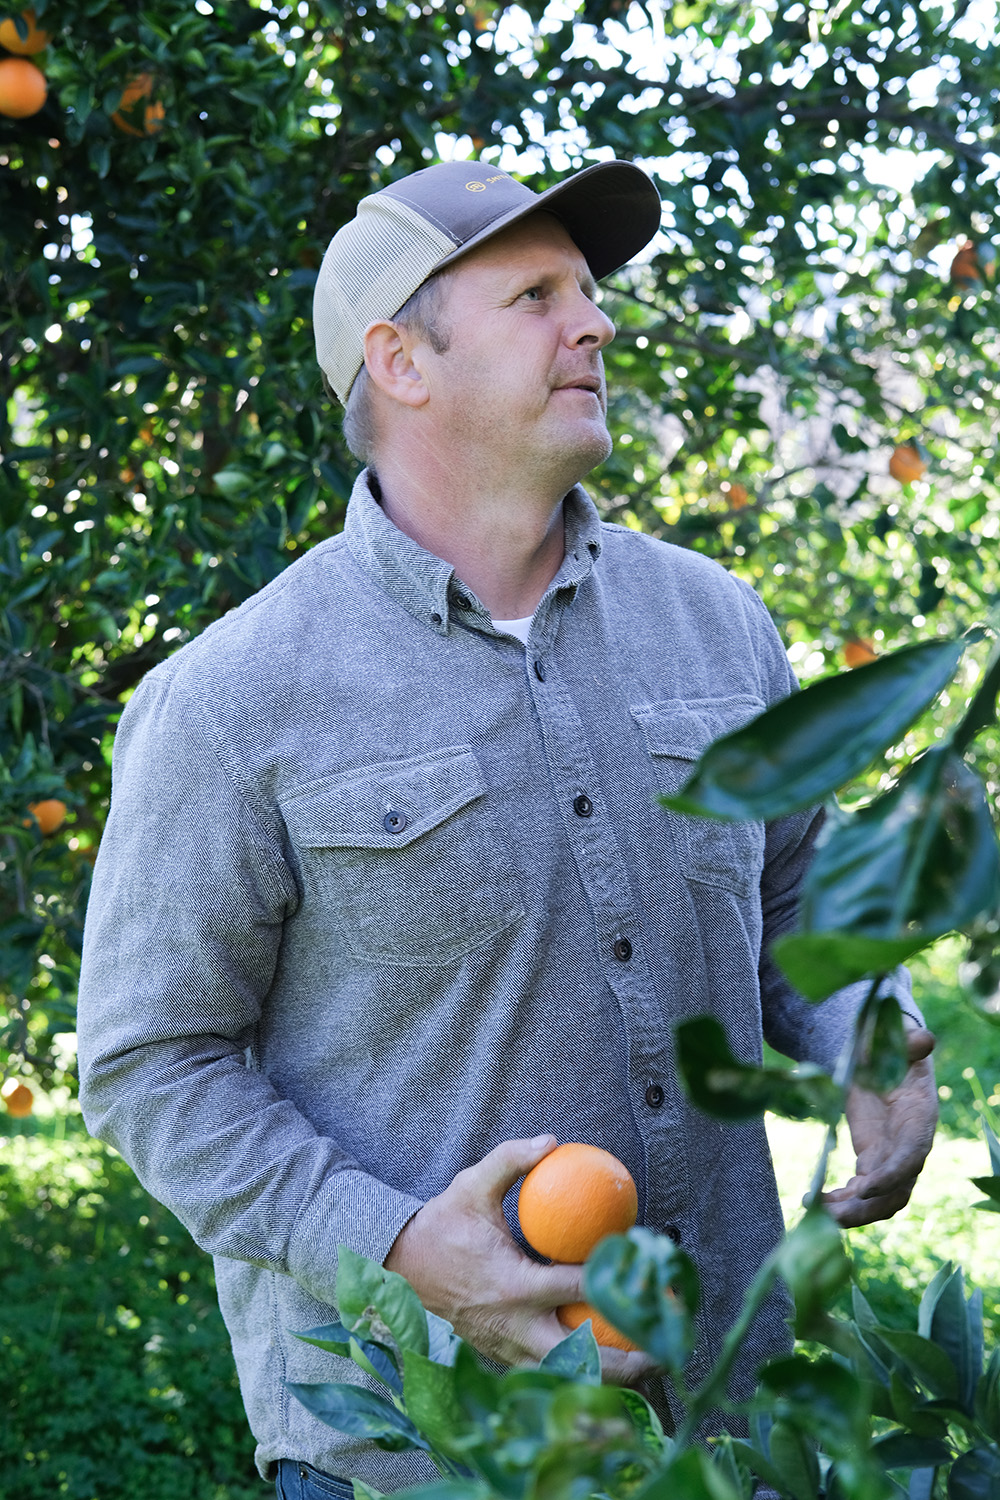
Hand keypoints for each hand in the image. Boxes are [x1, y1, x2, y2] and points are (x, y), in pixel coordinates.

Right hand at [383, 1134, 657, 1384]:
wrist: (398, 1268)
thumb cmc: (442, 1223)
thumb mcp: (472, 1184)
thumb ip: (510, 1159)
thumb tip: (550, 1140)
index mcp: (512, 1286)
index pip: (574, 1289)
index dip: (612, 1283)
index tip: (645, 1275)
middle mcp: (513, 1325)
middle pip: (579, 1354)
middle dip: (624, 1359)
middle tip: (660, 1348)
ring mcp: (505, 1348)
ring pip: (565, 1373)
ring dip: (606, 1375)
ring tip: (646, 1368)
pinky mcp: (499, 1357)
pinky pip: (546, 1372)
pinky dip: (577, 1372)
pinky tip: (605, 1366)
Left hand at [822, 1022, 937, 1227]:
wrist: (888, 1061)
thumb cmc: (894, 1050)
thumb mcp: (897, 1042)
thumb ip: (908, 1043)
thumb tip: (924, 1038)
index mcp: (920, 1120)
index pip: (911, 1156)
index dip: (891, 1175)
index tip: (862, 1187)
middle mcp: (910, 1148)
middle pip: (897, 1191)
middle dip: (867, 1209)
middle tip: (831, 1217)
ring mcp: (891, 1159)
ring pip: (879, 1201)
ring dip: (852, 1213)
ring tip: (816, 1213)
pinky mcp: (873, 1161)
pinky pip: (862, 1192)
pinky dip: (842, 1201)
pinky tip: (818, 1202)